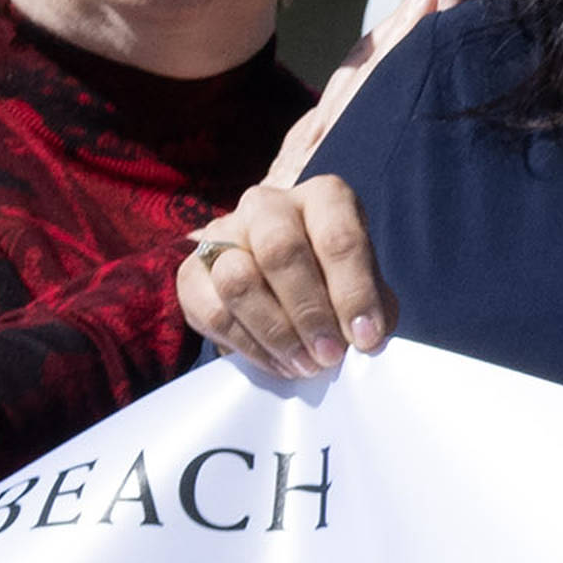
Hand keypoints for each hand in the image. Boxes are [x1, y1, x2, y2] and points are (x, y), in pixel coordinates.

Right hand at [176, 177, 393, 379]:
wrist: (279, 283)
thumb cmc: (335, 281)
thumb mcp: (365, 285)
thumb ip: (371, 306)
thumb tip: (365, 339)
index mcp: (323, 198)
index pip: (337, 235)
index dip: (354, 292)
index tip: (366, 339)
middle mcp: (268, 205)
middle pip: (279, 250)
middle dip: (309, 312)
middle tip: (329, 356)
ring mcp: (223, 233)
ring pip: (238, 280)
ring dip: (275, 332)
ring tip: (304, 365)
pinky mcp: (191, 271)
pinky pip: (211, 312)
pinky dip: (248, 346)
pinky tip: (277, 363)